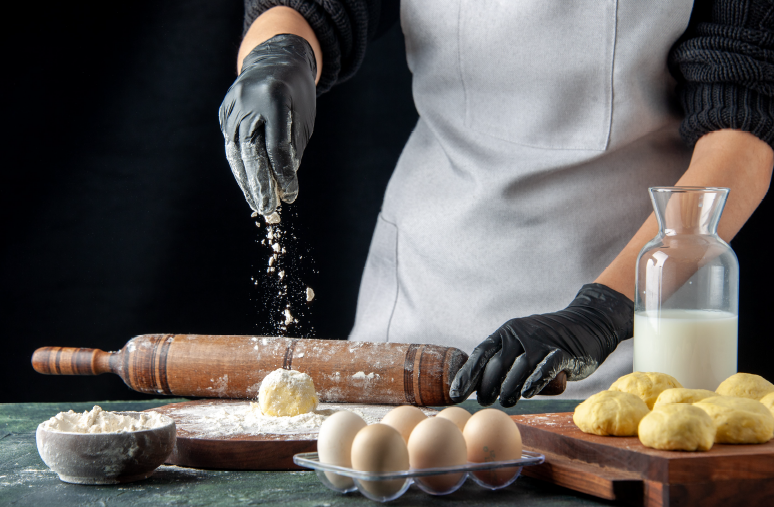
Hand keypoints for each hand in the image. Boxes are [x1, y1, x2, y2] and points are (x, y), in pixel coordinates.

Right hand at [219, 34, 316, 214]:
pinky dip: (240, 166)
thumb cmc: (296, 93)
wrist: (274, 59)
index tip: (290, 196)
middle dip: (259, 184)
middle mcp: (248, 101)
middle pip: (250, 152)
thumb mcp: (303, 118)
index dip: (283, 175)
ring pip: (236, 152)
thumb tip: (282, 185)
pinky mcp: (224, 111)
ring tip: (257, 203)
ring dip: (246, 181)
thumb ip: (292, 148)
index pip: (277, 147)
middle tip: (267, 208)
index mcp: (274, 99)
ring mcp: (232, 105)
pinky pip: (231, 143)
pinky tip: (248, 184)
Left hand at [449, 284, 632, 406]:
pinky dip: (535, 380)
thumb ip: (503, 361)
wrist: (587, 324)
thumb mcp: (521, 344)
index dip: (468, 374)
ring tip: (505, 402)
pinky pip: (547, 366)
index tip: (456, 393)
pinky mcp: (563, 352)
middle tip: (483, 401)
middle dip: (487, 384)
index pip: (481, 353)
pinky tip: (526, 393)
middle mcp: (521, 334)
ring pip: (520, 366)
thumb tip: (476, 388)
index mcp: (506, 332)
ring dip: (509, 387)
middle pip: (498, 362)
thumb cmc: (547, 342)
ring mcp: (542, 341)